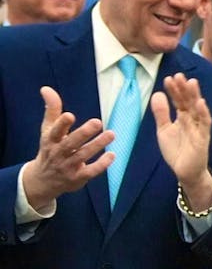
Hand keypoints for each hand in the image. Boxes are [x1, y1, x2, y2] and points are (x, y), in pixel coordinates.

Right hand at [21, 87, 114, 208]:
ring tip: (111, 134)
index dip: (61, 124)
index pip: (55, 131)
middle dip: (83, 133)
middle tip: (97, 122)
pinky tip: (112, 155)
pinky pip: (90, 171)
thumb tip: (46, 88)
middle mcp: (58, 153)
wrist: (43, 180)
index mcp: (50, 140)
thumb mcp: (48, 130)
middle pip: (71, 144)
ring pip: (83, 156)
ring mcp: (68, 167)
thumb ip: (52, 109)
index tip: (69, 115)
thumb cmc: (50, 149)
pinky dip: (101, 164)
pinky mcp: (77, 178)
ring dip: (97, 145)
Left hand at [151, 73, 211, 209]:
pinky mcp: (203, 138)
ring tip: (191, 82)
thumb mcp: (164, 130)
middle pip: (189, 101)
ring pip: (198, 109)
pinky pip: (205, 124)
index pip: (179, 100)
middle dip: (184, 89)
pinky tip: (201, 102)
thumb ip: (161, 113)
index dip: (174, 90)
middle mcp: (193, 120)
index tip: (169, 78)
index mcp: (183, 117)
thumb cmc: (177, 150)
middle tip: (179, 75)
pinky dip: (204, 113)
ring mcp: (199, 128)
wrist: (185, 172)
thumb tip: (157, 94)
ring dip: (195, 96)